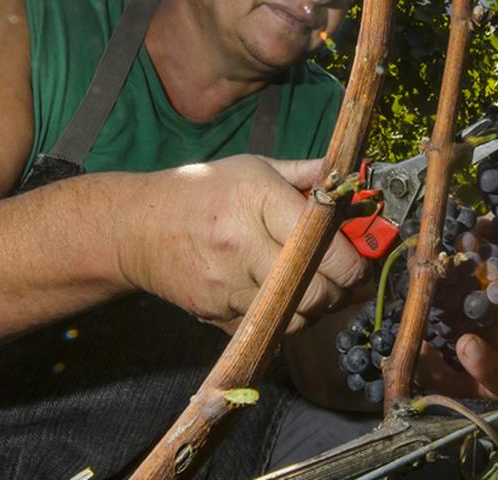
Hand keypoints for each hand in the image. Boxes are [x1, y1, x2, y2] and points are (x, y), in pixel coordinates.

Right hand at [118, 155, 366, 333]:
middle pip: (316, 290)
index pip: (323, 244)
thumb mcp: (253, 168)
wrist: (136, 228)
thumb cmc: (202, 192)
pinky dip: (283, 318)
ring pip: (296, 316)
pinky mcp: (214, 316)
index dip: (354, 261)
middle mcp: (242, 246)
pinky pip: (267, 329)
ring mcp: (226, 286)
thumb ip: (305, 174)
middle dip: (342, 290)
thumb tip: (352, 176)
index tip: (362, 261)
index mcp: (256, 201)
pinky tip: (281, 296)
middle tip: (346, 279)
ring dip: (315, 307)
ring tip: (314, 285)